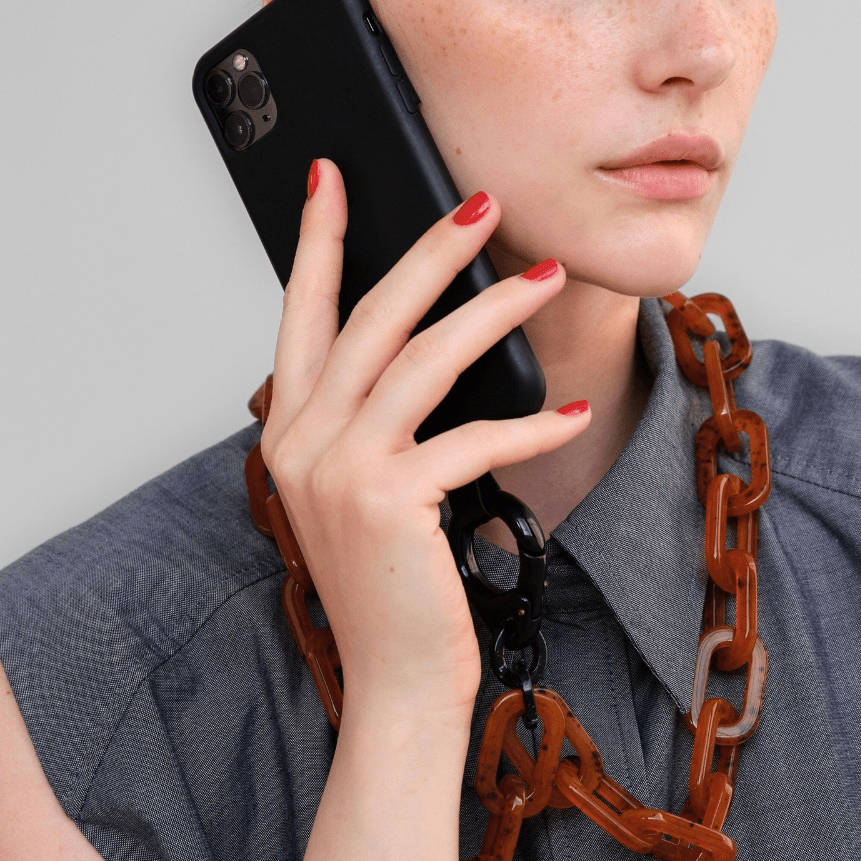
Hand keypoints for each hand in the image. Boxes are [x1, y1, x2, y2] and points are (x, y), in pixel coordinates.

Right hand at [259, 159, 591, 729]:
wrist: (398, 683)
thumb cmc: (394, 579)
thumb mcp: (368, 485)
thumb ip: (375, 416)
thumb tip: (431, 333)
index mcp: (290, 428)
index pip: (302, 311)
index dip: (319, 240)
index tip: (332, 177)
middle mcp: (302, 441)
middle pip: (370, 316)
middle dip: (430, 249)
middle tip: (484, 203)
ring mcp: (339, 470)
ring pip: (422, 358)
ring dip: (493, 311)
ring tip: (546, 279)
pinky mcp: (389, 503)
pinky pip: (473, 437)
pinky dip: (530, 425)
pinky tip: (571, 413)